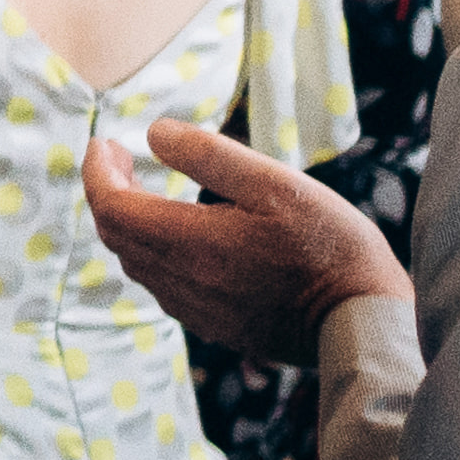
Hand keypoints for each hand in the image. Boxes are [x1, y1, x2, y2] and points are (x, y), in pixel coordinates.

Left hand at [81, 118, 408, 360]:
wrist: (362, 321)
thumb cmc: (329, 245)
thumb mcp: (275, 183)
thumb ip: (209, 156)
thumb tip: (152, 133)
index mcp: (190, 244)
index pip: (111, 208)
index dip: (96, 171)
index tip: (102, 142)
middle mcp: (183, 283)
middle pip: (116, 236)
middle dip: (107, 192)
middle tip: (118, 157)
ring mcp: (197, 311)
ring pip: (137, 263)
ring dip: (127, 223)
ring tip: (140, 187)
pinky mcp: (216, 327)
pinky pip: (162, 286)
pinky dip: (151, 251)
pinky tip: (176, 233)